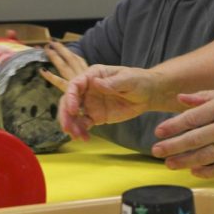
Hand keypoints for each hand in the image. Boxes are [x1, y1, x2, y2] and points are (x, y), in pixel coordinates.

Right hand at [41, 45, 156, 139]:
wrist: (148, 94)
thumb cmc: (138, 80)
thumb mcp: (128, 79)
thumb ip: (112, 82)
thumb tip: (96, 83)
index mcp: (93, 75)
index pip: (75, 84)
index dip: (70, 97)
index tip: (72, 109)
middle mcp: (88, 89)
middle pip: (69, 101)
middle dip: (65, 114)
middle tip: (68, 128)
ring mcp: (90, 103)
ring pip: (73, 114)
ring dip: (72, 125)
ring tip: (77, 136)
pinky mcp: (96, 116)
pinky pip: (84, 124)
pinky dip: (81, 131)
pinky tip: (84, 138)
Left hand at [151, 89, 213, 178]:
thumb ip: (202, 97)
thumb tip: (180, 99)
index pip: (193, 117)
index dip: (174, 125)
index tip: (158, 131)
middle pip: (196, 138)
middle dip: (174, 146)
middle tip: (157, 151)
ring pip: (207, 155)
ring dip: (186, 161)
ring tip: (170, 163)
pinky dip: (207, 172)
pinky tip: (193, 171)